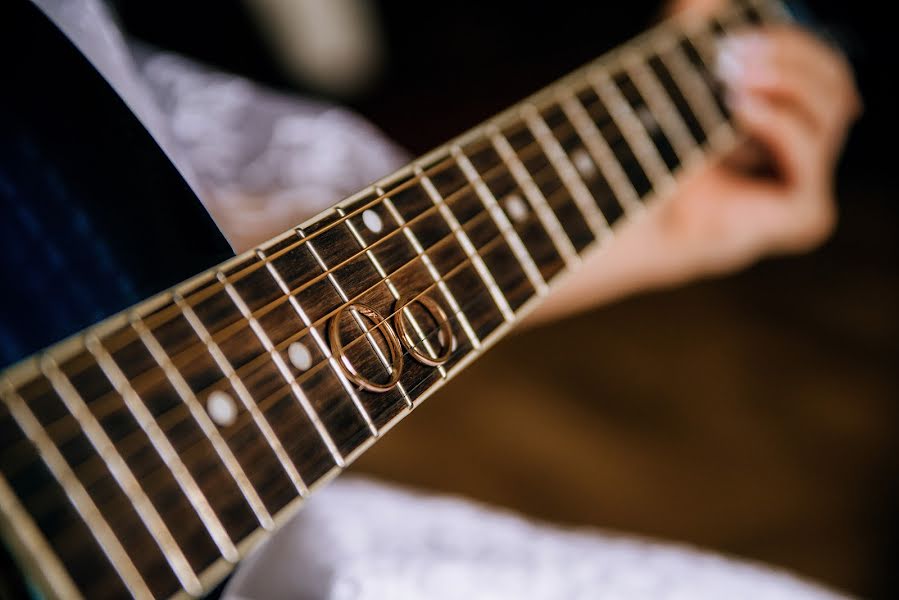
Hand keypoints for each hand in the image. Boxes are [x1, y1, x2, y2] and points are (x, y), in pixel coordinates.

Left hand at [651, 25, 861, 278]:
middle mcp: (804, 155)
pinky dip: (777, 121)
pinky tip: (740, 107)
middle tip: (729, 51)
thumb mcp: (679, 82)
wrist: (632, 219)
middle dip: (789, 54)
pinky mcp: (806, 214)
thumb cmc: (655, 157)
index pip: (819, 69)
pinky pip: (809, 150)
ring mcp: (810, 186)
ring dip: (783, 79)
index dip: (790, 42)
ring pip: (832, 108)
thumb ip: (694, 36)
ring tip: (729, 75)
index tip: (733, 33)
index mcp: (786, 124)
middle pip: (835, 82)